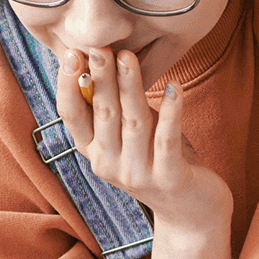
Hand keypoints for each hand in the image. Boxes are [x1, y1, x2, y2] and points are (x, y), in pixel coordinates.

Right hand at [58, 47, 231, 233]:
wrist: (189, 212)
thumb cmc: (158, 160)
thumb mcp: (129, 133)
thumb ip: (114, 106)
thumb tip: (97, 58)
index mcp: (94, 151)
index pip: (71, 115)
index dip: (68, 86)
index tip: (73, 54)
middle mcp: (109, 165)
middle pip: (102, 114)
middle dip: (101, 78)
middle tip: (100, 46)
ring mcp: (138, 174)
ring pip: (132, 123)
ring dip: (130, 87)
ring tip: (129, 58)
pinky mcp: (169, 178)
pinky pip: (167, 139)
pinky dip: (171, 112)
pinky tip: (174, 88)